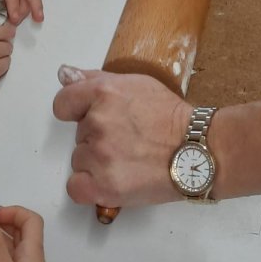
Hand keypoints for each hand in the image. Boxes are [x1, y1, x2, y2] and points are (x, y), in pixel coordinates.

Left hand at [53, 67, 189, 206]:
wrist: (197, 150)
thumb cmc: (170, 117)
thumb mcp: (136, 84)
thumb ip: (95, 80)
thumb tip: (65, 74)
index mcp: (104, 93)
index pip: (63, 104)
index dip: (75, 111)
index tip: (89, 118)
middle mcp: (98, 122)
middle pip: (78, 135)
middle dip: (97, 137)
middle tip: (128, 139)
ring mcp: (100, 156)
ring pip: (80, 160)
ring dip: (96, 162)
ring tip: (129, 159)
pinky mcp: (104, 186)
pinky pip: (76, 187)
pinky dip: (90, 187)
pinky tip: (111, 179)